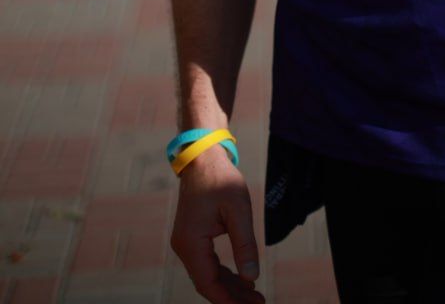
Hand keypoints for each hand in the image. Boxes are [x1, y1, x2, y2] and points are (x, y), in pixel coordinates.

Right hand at [170, 144, 265, 302]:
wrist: (202, 158)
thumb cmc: (220, 179)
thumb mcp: (239, 209)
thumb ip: (245, 244)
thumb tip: (252, 277)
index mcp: (191, 243)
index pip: (208, 283)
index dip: (229, 300)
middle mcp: (184, 247)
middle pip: (207, 283)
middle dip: (232, 297)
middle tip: (259, 303)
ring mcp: (185, 243)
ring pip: (207, 275)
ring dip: (229, 287)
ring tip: (254, 296)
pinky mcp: (191, 238)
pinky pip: (206, 264)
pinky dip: (223, 273)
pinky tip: (241, 279)